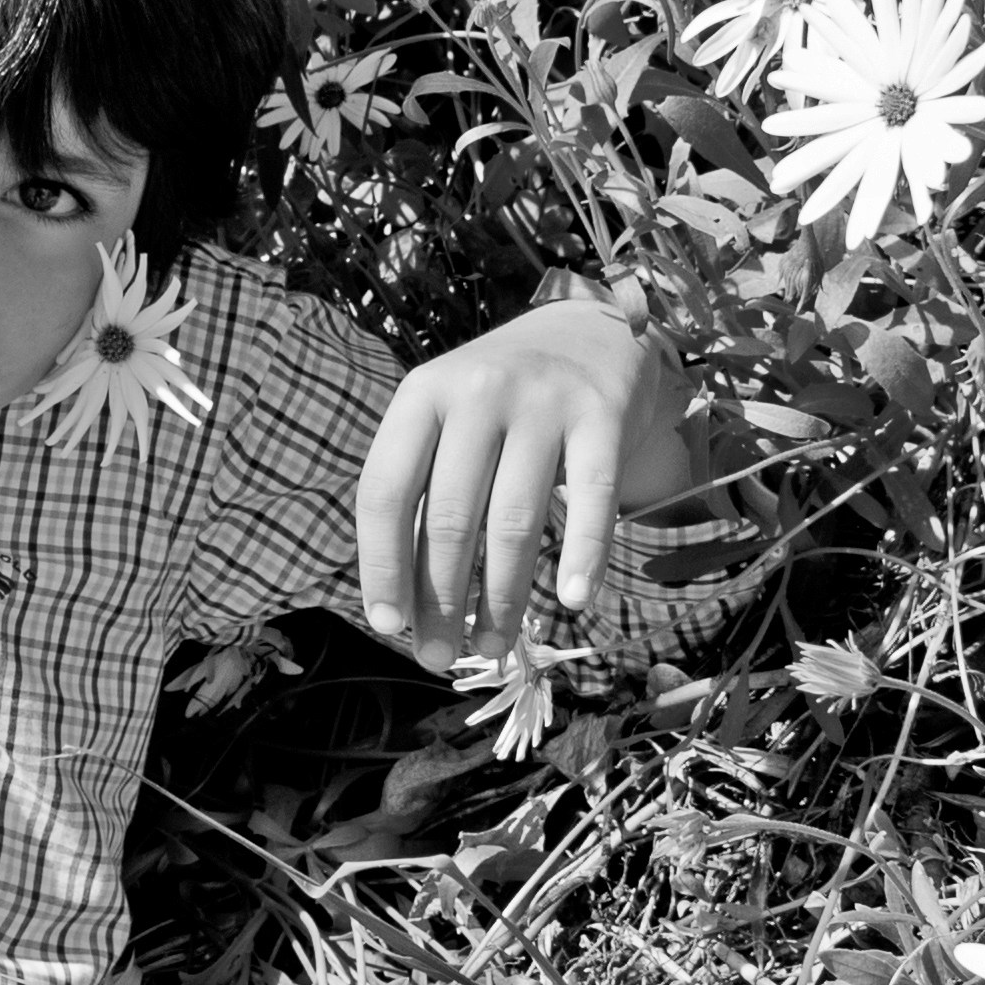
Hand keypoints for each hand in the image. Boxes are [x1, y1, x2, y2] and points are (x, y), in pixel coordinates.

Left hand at [353, 300, 694, 660]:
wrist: (592, 328)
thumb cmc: (504, 397)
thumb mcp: (447, 418)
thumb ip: (424, 487)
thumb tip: (406, 600)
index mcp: (422, 395)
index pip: (386, 491)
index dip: (382, 565)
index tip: (387, 625)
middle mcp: (477, 392)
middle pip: (449, 517)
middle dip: (440, 600)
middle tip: (438, 655)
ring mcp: (543, 401)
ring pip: (514, 520)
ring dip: (502, 599)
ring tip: (494, 647)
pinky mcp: (603, 414)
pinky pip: (592, 499)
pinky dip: (583, 556)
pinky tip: (572, 603)